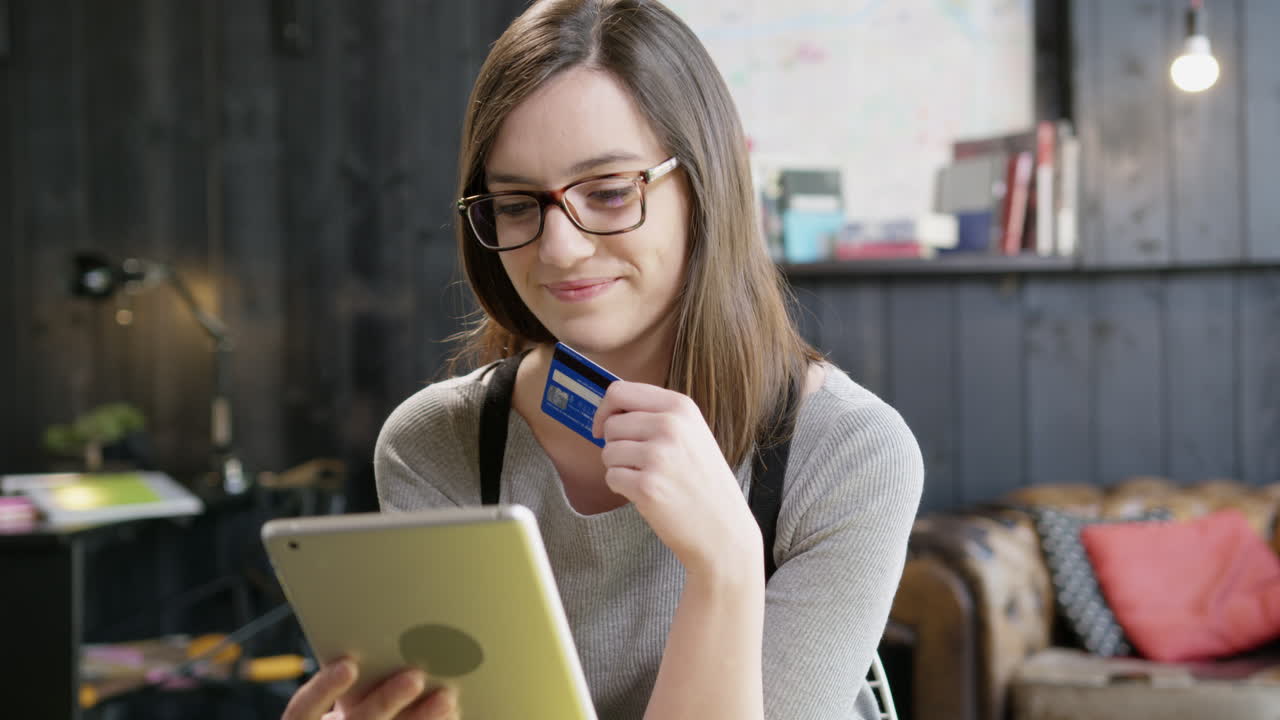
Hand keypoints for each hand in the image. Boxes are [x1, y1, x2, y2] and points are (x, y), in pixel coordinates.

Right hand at [281, 660, 459, 719]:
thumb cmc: (354, 697)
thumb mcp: (345, 686)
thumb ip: (355, 668)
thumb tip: (386, 630)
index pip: (304, 709)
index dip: (323, 689)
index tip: (348, 665)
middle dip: (387, 700)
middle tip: (415, 677)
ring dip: (421, 718)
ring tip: (446, 696)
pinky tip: (453, 712)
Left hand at [592, 381, 762, 580]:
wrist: (724, 528)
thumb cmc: (703, 482)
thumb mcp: (692, 433)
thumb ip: (655, 415)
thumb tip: (609, 411)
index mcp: (680, 407)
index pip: (620, 392)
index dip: (605, 410)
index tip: (604, 426)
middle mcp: (670, 426)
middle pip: (611, 424)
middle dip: (616, 445)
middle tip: (640, 463)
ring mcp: (658, 456)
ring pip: (607, 452)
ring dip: (619, 468)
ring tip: (648, 478)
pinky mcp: (647, 486)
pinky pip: (611, 477)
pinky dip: (622, 488)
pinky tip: (647, 494)